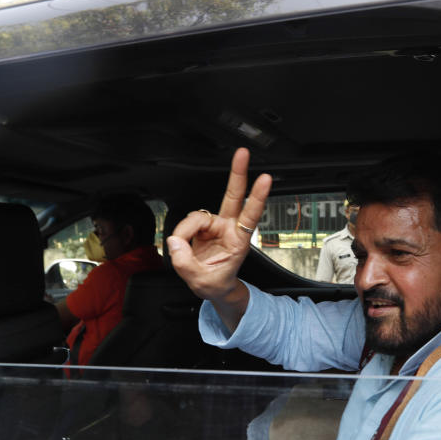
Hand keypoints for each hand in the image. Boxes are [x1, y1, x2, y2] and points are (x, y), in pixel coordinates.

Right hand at [166, 147, 271, 302]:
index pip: (250, 215)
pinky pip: (186, 223)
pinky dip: (180, 233)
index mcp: (239, 241)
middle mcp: (228, 228)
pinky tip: (182, 244)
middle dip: (237, 173)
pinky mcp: (201, 226)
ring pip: (196, 216)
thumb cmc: (215, 283)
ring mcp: (215, 225)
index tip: (265, 179)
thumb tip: (175, 241)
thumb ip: (186, 262)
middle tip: (242, 153)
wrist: (213, 287)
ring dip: (185, 231)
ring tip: (184, 250)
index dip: (257, 196)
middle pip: (233, 196)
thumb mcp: (202, 281)